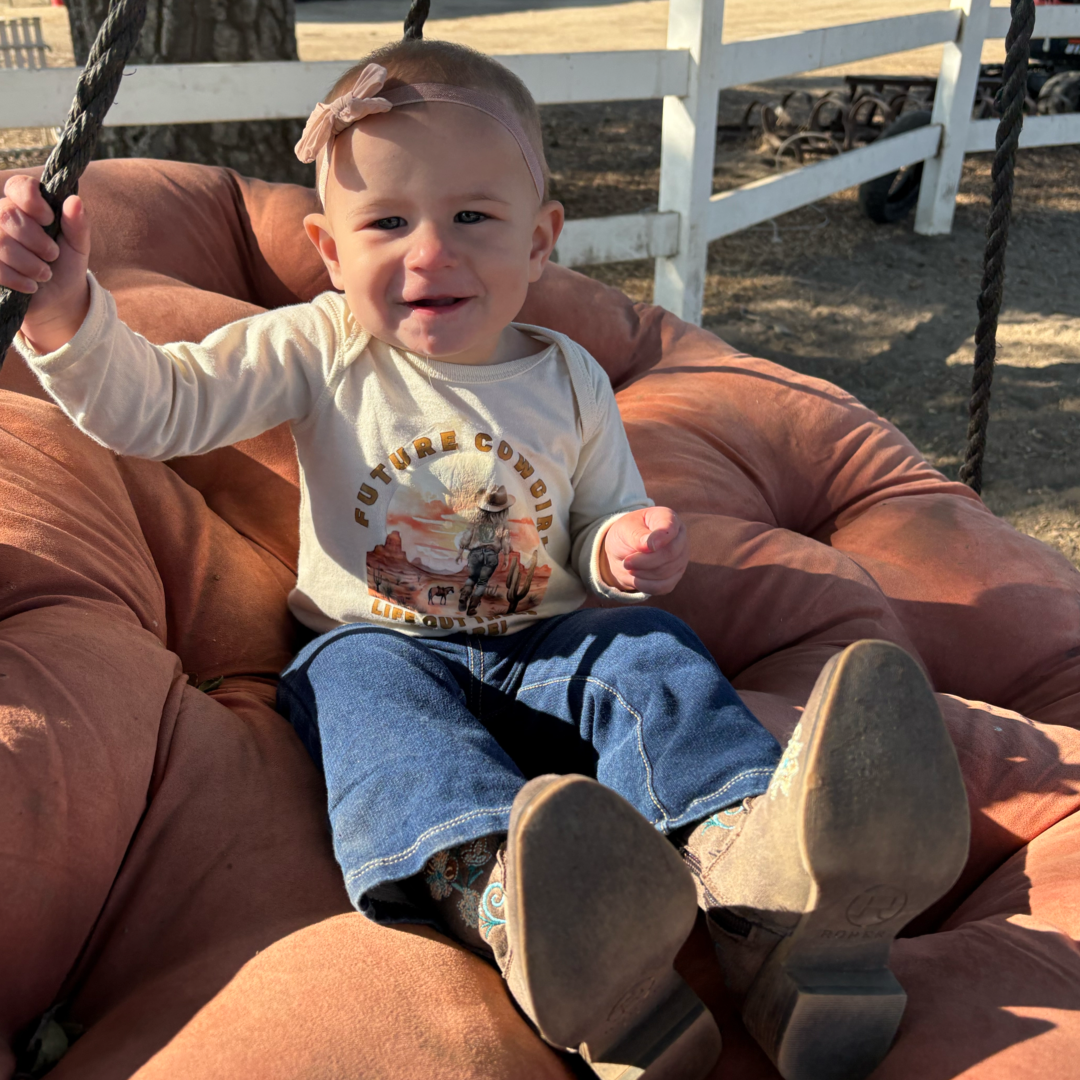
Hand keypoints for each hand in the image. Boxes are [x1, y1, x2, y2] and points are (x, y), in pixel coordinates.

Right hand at [0, 174, 91, 352]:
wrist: (59, 298)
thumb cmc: (66, 264)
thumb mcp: (78, 245)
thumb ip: (77, 223)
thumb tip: (74, 200)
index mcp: (26, 206)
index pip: (18, 186)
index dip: (32, 200)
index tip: (49, 219)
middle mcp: (3, 218)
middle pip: (8, 215)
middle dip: (37, 241)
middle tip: (52, 255)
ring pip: (1, 243)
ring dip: (31, 264)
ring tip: (44, 273)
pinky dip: (19, 279)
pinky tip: (31, 285)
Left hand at [600, 506, 688, 594]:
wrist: (622, 551)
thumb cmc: (626, 534)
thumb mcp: (625, 529)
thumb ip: (637, 536)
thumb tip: (650, 546)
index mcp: (668, 518)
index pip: (670, 528)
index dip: (659, 538)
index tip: (644, 547)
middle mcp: (679, 537)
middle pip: (670, 553)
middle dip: (645, 561)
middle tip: (626, 562)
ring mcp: (681, 558)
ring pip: (666, 572)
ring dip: (642, 573)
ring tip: (628, 566)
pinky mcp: (675, 576)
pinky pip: (664, 586)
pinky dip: (646, 585)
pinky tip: (635, 578)